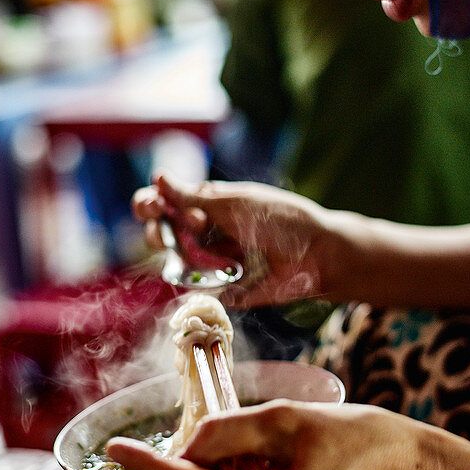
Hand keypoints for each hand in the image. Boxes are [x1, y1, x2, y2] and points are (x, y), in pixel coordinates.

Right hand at [132, 172, 329, 308]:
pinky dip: (197, 283)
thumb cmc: (282, 220)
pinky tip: (220, 271)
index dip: (150, 203)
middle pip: (160, 233)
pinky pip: (196, 290)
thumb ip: (195, 196)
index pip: (164, 203)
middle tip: (170, 225)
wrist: (319, 255)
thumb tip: (158, 178)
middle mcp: (203, 235)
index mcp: (206, 206)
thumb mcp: (237, 203)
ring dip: (182, 253)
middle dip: (156, 229)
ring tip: (207, 246)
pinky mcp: (221, 291)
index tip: (153, 204)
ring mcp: (210, 264)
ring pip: (174, 262)